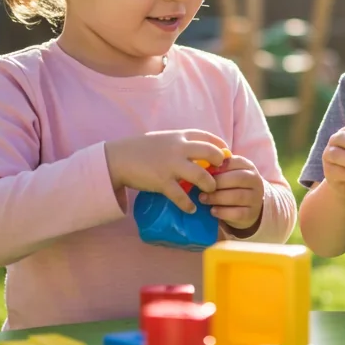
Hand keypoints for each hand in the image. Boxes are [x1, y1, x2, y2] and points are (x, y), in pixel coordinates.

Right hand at [105, 130, 224, 213]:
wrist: (118, 158)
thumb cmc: (141, 149)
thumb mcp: (163, 139)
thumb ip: (180, 144)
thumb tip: (197, 152)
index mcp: (179, 136)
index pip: (208, 136)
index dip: (221, 146)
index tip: (226, 154)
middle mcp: (178, 148)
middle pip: (210, 153)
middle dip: (220, 164)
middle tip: (221, 174)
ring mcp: (171, 165)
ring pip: (201, 176)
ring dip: (209, 185)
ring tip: (209, 191)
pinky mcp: (162, 181)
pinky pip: (181, 196)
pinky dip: (188, 204)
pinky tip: (191, 209)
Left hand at [196, 154, 263, 229]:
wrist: (248, 208)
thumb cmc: (232, 187)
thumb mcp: (228, 174)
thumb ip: (217, 168)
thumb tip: (200, 164)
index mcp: (248, 167)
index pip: (234, 162)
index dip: (217, 167)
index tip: (203, 172)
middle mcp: (255, 180)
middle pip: (238, 178)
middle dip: (217, 183)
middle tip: (201, 188)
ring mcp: (255, 198)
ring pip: (237, 196)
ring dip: (217, 198)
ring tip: (203, 199)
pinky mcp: (251, 213)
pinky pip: (237, 213)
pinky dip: (222, 212)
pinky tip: (212, 211)